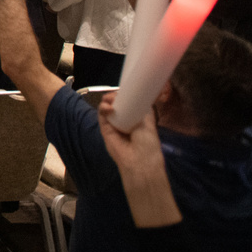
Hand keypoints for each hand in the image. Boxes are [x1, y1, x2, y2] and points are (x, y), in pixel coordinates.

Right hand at [96, 92, 182, 226]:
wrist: (140, 161)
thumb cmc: (148, 144)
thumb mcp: (149, 124)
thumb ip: (142, 110)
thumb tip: (140, 95)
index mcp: (137, 120)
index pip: (129, 104)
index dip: (126, 96)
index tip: (126, 89)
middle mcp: (125, 121)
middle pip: (117, 104)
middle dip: (116, 96)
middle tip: (117, 93)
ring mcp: (114, 125)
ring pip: (108, 108)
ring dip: (108, 100)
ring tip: (111, 99)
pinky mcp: (105, 129)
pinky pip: (102, 116)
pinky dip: (103, 108)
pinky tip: (108, 106)